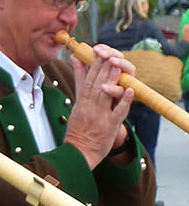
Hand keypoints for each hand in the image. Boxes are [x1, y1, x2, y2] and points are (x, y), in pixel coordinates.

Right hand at [65, 44, 136, 166]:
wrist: (79, 151)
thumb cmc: (79, 127)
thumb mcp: (77, 104)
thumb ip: (78, 83)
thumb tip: (75, 62)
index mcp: (81, 102)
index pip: (88, 80)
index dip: (94, 66)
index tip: (99, 54)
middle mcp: (90, 107)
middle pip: (97, 85)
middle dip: (103, 69)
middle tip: (109, 55)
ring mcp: (100, 116)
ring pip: (106, 95)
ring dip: (112, 80)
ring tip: (118, 67)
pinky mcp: (110, 126)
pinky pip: (118, 112)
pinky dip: (124, 101)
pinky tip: (130, 91)